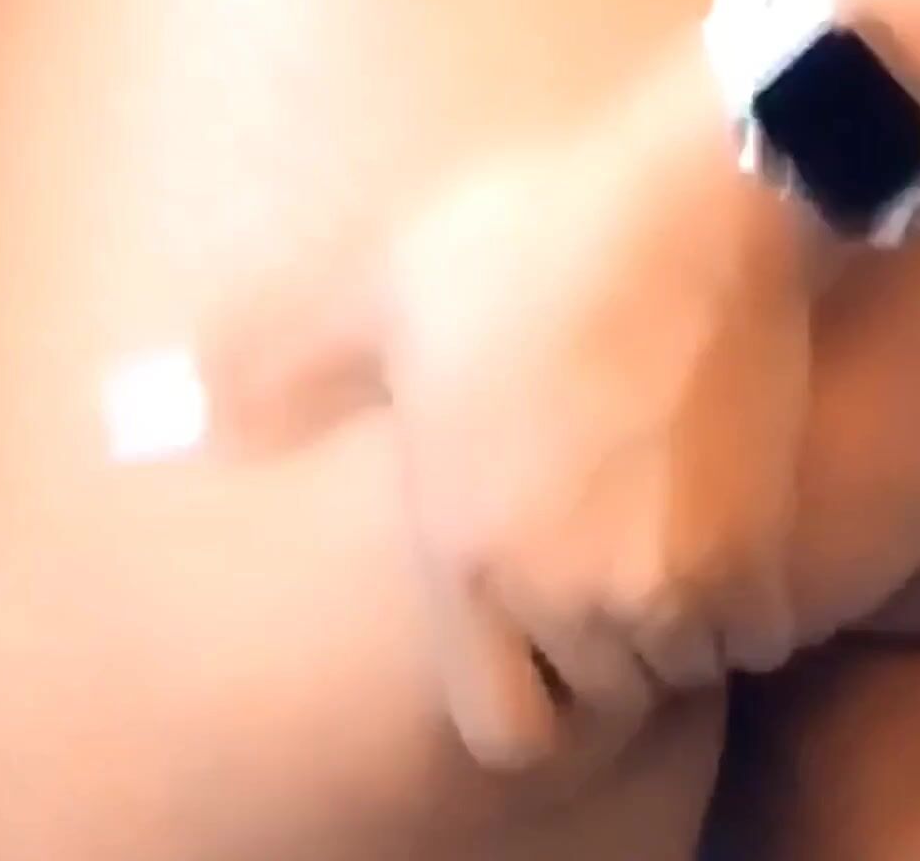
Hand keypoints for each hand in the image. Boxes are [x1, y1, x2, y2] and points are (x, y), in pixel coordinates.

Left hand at [167, 50, 825, 773]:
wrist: (700, 193)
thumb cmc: (533, 231)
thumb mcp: (381, 285)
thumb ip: (277, 368)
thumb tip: (162, 411)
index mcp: (467, 549)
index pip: (500, 726)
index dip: (517, 689)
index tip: (531, 624)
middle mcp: (564, 588)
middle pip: (590, 700)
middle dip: (597, 656)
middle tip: (598, 565)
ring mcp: (668, 575)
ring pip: (673, 664)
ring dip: (673, 623)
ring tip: (659, 530)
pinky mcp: (758, 544)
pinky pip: (756, 630)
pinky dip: (746, 598)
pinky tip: (726, 517)